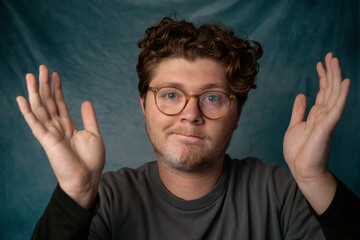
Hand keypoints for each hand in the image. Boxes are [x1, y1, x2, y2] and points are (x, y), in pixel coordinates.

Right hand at [17, 65, 104, 209]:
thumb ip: (88, 118)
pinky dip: (27, 111)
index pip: (59, 103)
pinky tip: (21, 98)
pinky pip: (35, 124)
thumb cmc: (91, 160)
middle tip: (42, 67)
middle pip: (48, 102)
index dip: (57, 89)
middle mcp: (56, 127)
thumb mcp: (93, 134)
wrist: (87, 178)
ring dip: (34, 92)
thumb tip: (86, 101)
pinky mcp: (46, 141)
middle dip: (45, 85)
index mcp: (67, 126)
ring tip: (31, 76)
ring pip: (40, 108)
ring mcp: (50, 133)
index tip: (56, 74)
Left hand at [283, 53, 349, 212]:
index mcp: (316, 114)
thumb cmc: (299, 151)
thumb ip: (299, 111)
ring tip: (335, 61)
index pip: (322, 91)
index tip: (320, 62)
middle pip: (330, 88)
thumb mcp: (295, 126)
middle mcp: (324, 115)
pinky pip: (336, 108)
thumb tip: (302, 95)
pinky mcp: (327, 127)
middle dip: (330, 71)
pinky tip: (345, 82)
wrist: (302, 170)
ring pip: (334, 94)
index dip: (322, 76)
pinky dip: (341, 95)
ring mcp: (327, 120)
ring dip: (335, 77)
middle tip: (330, 54)